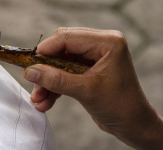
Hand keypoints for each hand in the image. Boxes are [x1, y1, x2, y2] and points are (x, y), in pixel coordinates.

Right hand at [23, 28, 162, 148]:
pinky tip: (46, 102)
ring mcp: (95, 57)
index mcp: (108, 42)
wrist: (134, 125)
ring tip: (38, 100)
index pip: (68, 37)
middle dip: (46, 68)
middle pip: (62, 48)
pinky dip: (56, 86)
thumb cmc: (120, 106)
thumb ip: (57, 80)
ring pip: (62, 62)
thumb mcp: (86, 91)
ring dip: (49, 81)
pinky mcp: (90, 69)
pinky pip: (67, 73)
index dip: (46, 49)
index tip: (28, 63)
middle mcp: (101, 44)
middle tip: (32, 83)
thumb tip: (30, 72)